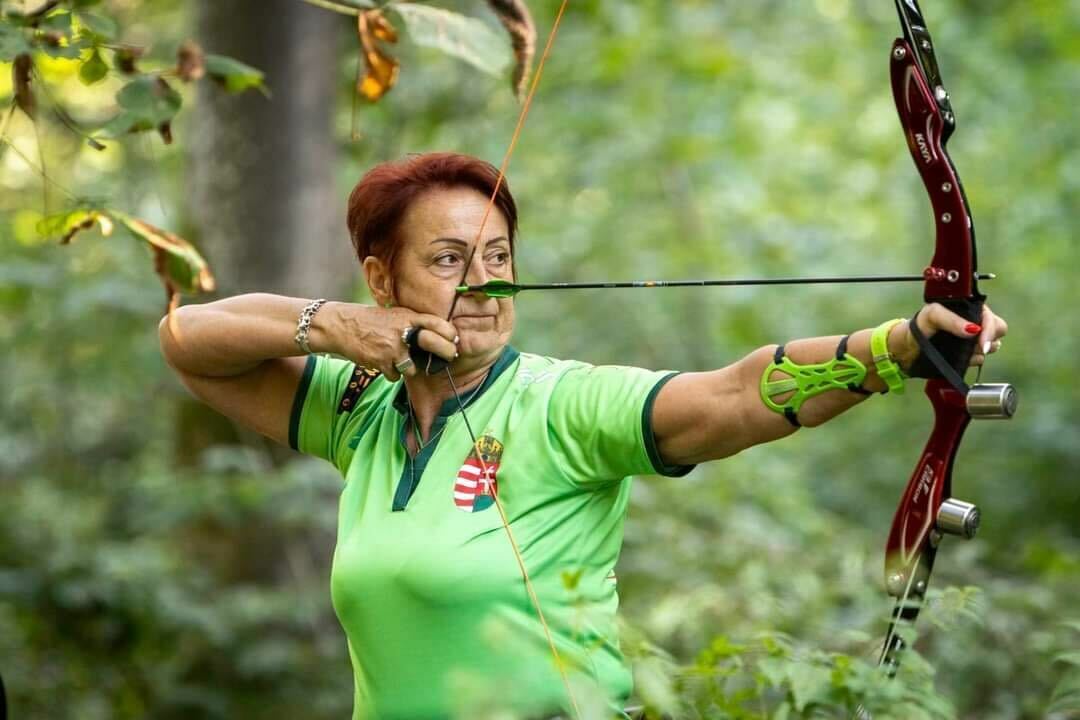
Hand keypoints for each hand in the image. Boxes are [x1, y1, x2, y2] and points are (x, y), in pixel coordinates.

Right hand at [320, 303, 458, 380]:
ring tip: (396, 360)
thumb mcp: (395, 314)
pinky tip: (382, 363)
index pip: (439, 324)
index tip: (452, 341)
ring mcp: (393, 347)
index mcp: (408, 316)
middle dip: (444, 355)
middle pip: (436, 346)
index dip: (450, 335)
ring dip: (406, 368)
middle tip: (444, 359)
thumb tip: (437, 334)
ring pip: (413, 368)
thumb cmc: (370, 320)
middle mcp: (404, 331)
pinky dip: (390, 373)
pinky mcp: (382, 361)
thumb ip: (413, 323)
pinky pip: (395, 376)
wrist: (342, 325)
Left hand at [890, 302, 1007, 370]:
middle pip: (999, 331)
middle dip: (988, 341)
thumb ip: (951, 320)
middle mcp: (975, 323)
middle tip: (975, 348)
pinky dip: (972, 360)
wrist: (908, 347)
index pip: (992, 318)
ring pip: (992, 347)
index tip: (982, 343)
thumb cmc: (919, 325)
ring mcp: (973, 340)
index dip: (991, 330)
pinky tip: (959, 358)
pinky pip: (980, 360)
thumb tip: (973, 329)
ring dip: (979, 351)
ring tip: (961, 350)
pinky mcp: (969, 354)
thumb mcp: (932, 315)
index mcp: (970, 309)